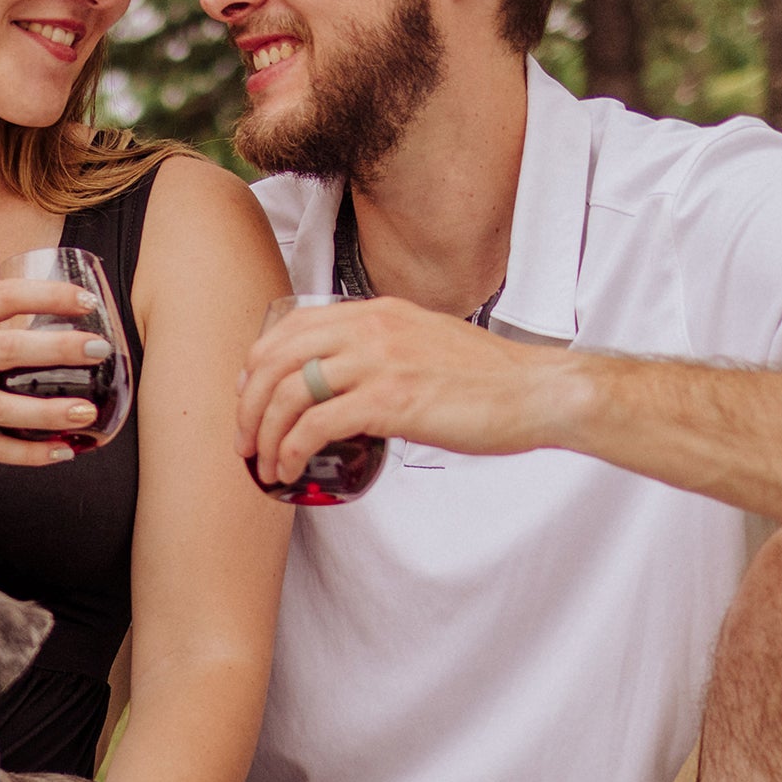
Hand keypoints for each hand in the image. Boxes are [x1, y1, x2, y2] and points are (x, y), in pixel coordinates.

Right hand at [0, 278, 109, 471]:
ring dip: (49, 412)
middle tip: (99, 350)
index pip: (1, 297)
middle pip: (7, 350)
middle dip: (58, 348)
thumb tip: (49, 327)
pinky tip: (61, 451)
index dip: (47, 295)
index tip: (86, 301)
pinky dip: (29, 453)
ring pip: (1, 409)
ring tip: (87, 412)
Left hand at [237, 295, 561, 486]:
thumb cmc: (488, 380)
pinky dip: (290, 451)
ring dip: (264, 434)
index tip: (250, 398)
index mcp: (376, 311)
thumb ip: (383, 350)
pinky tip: (290, 470)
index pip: (292, 326)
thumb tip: (347, 381)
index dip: (259, 364)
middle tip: (245, 440)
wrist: (536, 392)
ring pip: (288, 392)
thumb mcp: (424, 343)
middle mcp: (371, 328)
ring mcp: (379, 362)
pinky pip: (315, 424)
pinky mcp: (390, 401)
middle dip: (248, 404)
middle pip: (276, 358)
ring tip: (264, 464)